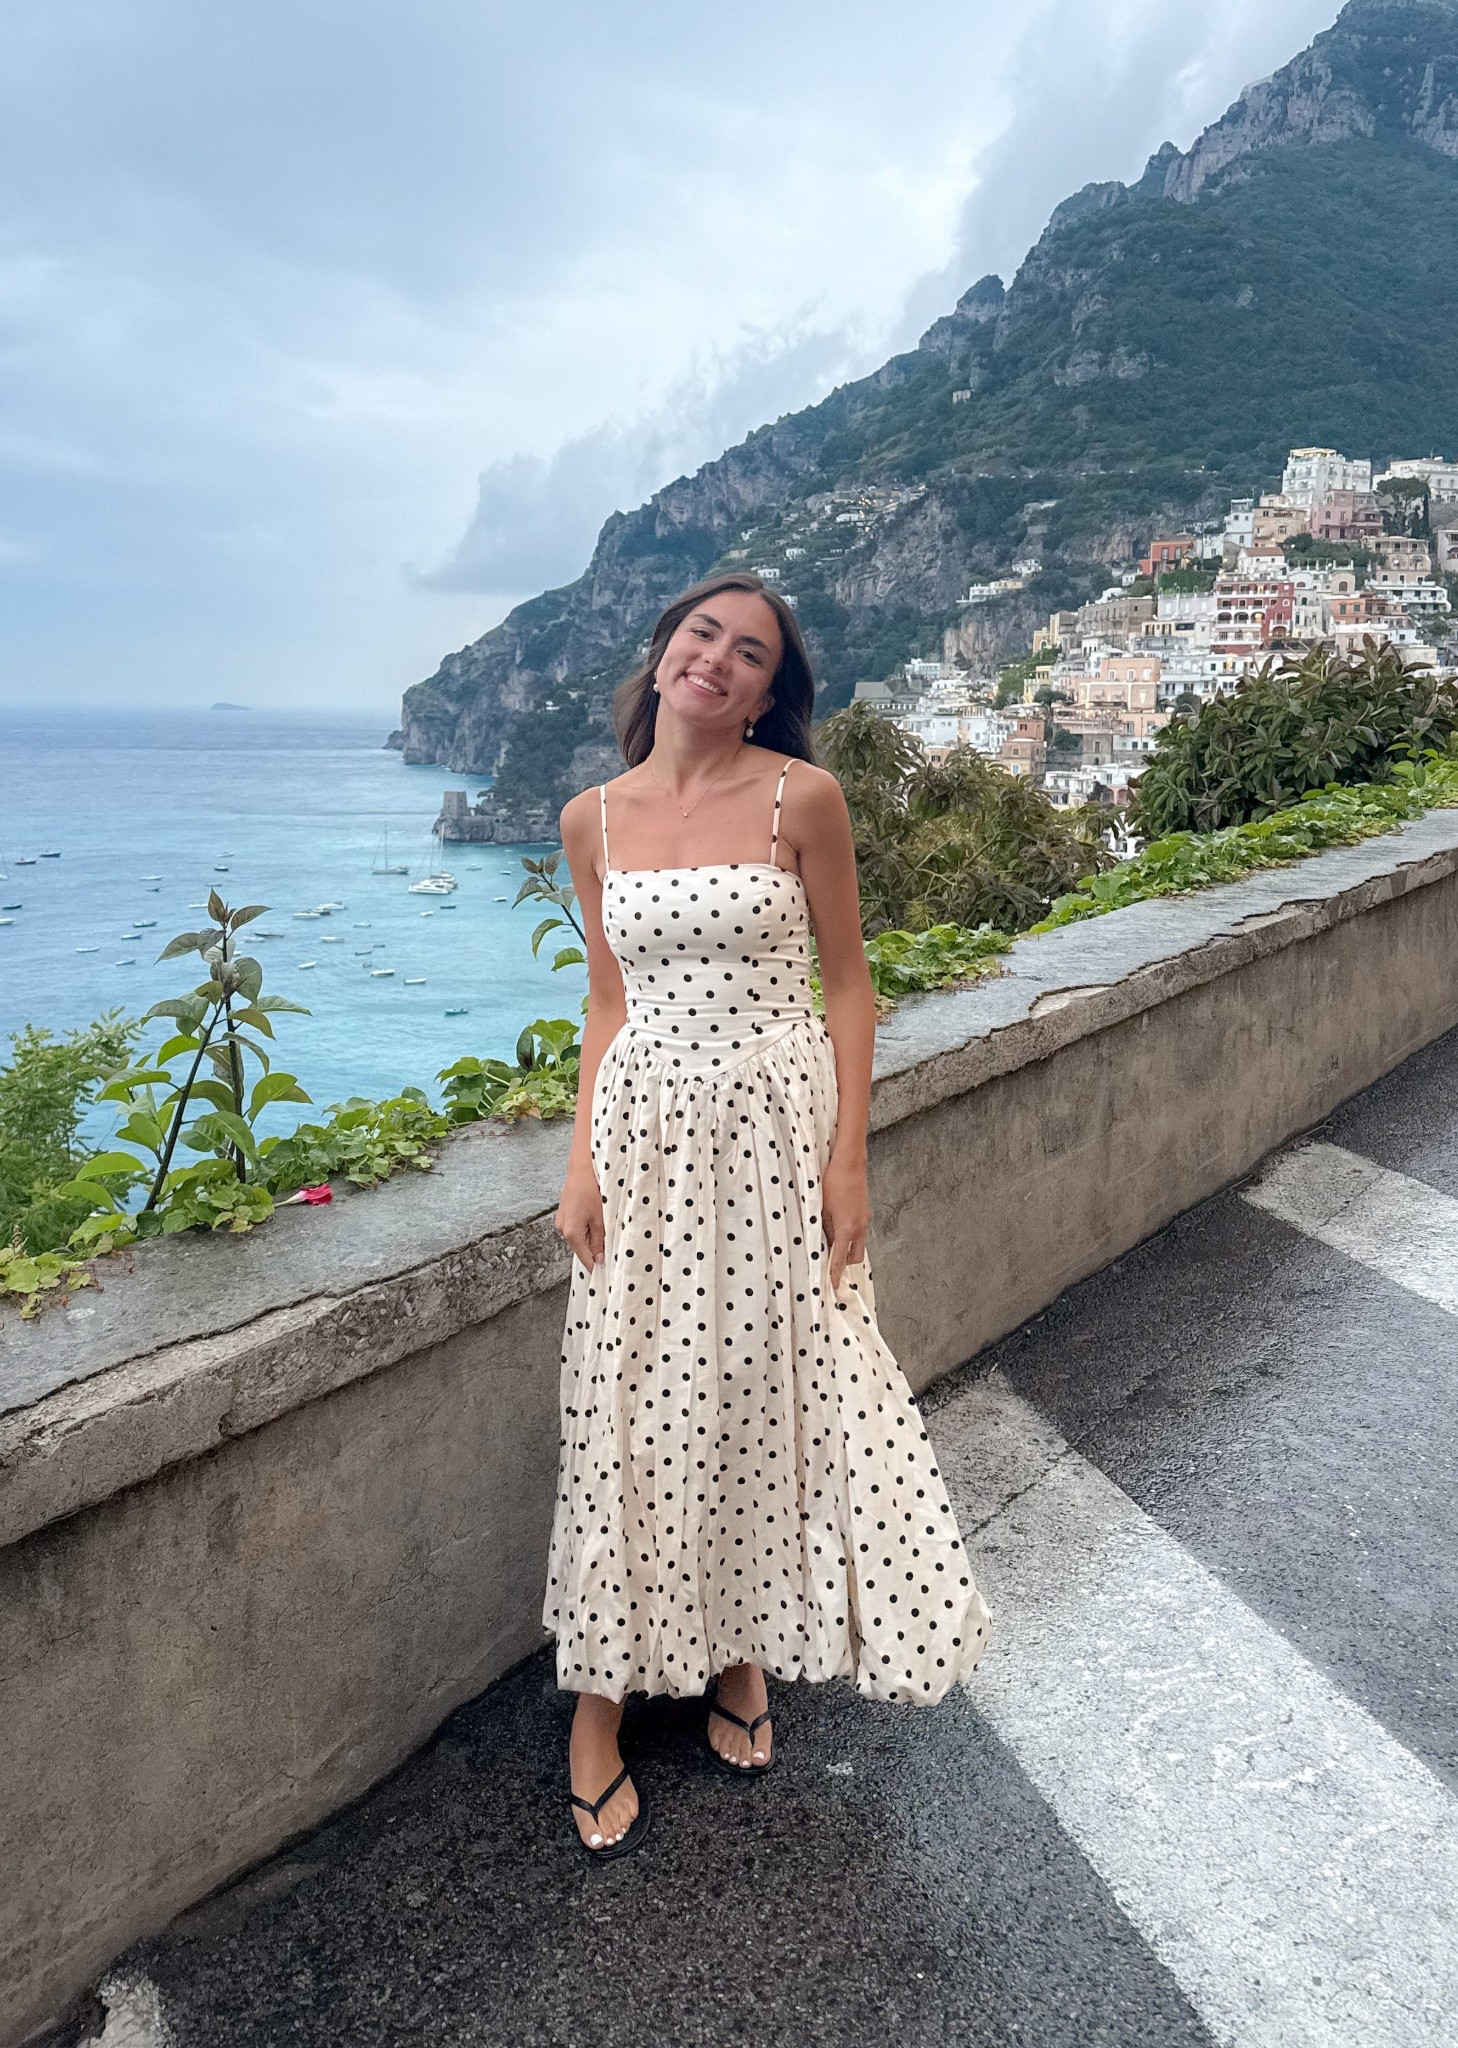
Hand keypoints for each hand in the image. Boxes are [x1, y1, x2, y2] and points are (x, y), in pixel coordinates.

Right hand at [555, 1160, 605, 1271]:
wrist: (582, 1169)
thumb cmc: (592, 1190)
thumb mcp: (600, 1219)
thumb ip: (599, 1241)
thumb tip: (599, 1258)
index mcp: (572, 1233)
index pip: (585, 1258)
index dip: (596, 1266)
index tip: (606, 1273)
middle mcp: (563, 1229)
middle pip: (581, 1248)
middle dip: (595, 1250)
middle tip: (612, 1250)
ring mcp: (561, 1221)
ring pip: (579, 1238)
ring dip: (591, 1238)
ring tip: (605, 1230)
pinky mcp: (564, 1214)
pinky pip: (576, 1228)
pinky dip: (586, 1228)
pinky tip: (596, 1220)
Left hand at [822, 1149, 869, 1294]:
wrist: (850, 1162)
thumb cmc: (833, 1181)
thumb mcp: (822, 1208)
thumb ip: (823, 1228)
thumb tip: (822, 1242)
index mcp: (847, 1228)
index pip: (839, 1259)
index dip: (834, 1274)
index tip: (832, 1286)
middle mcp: (859, 1227)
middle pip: (854, 1257)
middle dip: (843, 1263)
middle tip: (829, 1262)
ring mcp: (864, 1220)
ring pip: (857, 1244)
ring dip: (846, 1248)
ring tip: (830, 1241)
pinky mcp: (865, 1213)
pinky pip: (858, 1232)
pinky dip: (849, 1236)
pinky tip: (837, 1227)